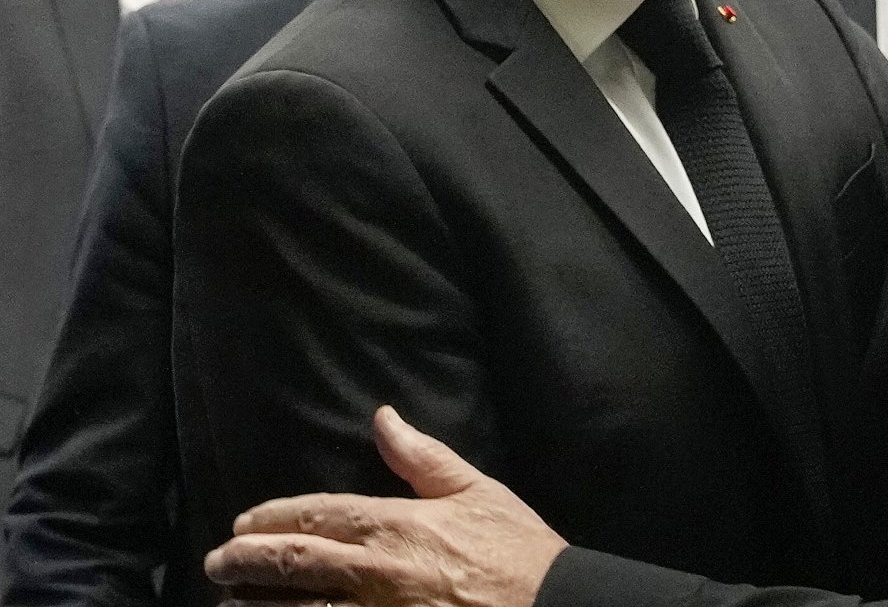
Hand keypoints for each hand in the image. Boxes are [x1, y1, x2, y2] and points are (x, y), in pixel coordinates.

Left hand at [206, 406, 567, 606]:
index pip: (317, 514)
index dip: (273, 517)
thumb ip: (422, 457)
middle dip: (246, 561)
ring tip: (232, 605)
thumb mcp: (478, 490)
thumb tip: (382, 418)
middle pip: (293, 564)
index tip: (243, 521)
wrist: (553, 606)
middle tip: (216, 562)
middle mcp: (376, 570)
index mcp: (397, 524)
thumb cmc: (518, 550)